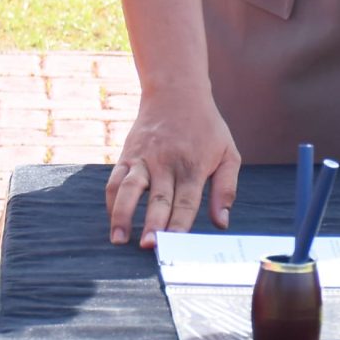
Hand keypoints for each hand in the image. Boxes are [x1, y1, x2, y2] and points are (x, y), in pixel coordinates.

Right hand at [105, 89, 238, 247]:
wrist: (177, 92)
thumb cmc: (206, 128)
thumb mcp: (228, 153)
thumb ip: (226, 189)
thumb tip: (222, 223)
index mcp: (193, 166)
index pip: (186, 201)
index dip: (180, 224)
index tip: (174, 245)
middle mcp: (166, 163)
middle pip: (159, 198)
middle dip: (153, 223)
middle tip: (148, 247)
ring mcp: (144, 158)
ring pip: (130, 188)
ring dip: (123, 214)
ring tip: (119, 240)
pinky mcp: (127, 154)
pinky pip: (115, 180)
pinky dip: (111, 200)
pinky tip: (112, 219)